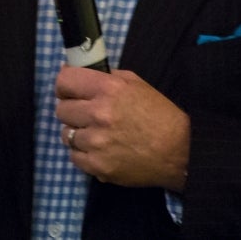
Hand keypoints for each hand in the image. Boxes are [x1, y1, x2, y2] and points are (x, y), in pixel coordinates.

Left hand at [54, 67, 189, 191]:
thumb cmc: (159, 114)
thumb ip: (107, 77)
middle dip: (72, 110)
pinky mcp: (97, 166)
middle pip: (61, 109)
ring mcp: (96, 142)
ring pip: (66, 134)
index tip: (69, 90)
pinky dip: (84, 153)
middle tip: (86, 114)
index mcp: (108, 89)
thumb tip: (80, 73)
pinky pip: (74, 157)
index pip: (65, 81)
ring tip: (96, 134)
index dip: (64, 85)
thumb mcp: (136, 84)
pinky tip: (100, 150)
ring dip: (78, 133)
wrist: (178, 151)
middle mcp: (98, 114)